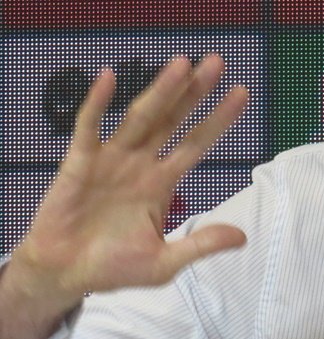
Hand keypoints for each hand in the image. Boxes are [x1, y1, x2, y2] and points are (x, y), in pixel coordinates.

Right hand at [0, 54, 247, 338]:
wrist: (64, 276)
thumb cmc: (113, 268)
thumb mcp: (164, 263)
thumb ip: (200, 246)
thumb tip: (243, 236)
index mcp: (163, 183)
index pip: (197, 144)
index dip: (218, 120)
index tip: (242, 93)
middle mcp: (141, 164)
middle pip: (174, 120)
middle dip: (195, 92)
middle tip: (217, 62)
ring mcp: (111, 160)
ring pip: (140, 118)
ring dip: (160, 91)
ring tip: (181, 64)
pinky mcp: (79, 163)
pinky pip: (89, 128)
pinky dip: (97, 103)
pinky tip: (109, 77)